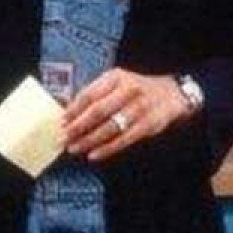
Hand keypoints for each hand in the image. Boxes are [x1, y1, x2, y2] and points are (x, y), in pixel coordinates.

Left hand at [64, 68, 189, 161]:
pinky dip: (107, 149)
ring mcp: (139, 108)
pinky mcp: (147, 125)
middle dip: (78, 127)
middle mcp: (128, 90)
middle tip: (64, 137)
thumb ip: (96, 94)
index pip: (89, 94)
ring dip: (89, 140)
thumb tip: (70, 112)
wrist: (171, 94)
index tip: (62, 122)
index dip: (73, 110)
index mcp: (116, 77)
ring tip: (75, 148)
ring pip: (109, 127)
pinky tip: (94, 154)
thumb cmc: (137, 90)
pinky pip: (123, 140)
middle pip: (97, 111)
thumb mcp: (117, 83)